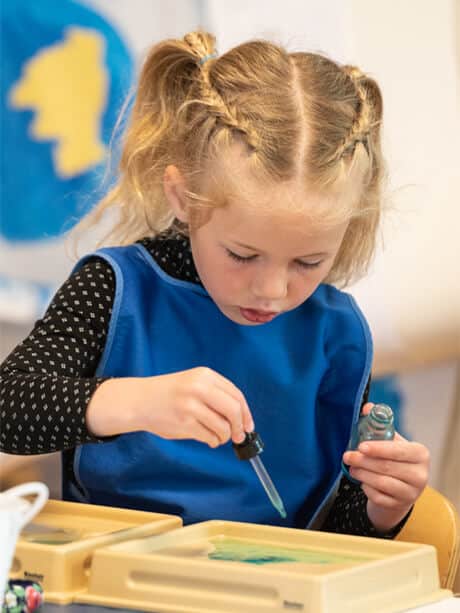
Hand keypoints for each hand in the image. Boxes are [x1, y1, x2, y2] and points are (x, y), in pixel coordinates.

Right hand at [140, 367, 253, 447]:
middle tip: (239, 436)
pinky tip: (207, 439)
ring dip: (224, 437)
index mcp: (205, 376)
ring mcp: (191, 406)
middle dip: (240, 427)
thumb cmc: (168, 394)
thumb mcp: (193, 383)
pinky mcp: (184, 423)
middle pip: (234, 410)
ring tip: (217, 437)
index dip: (246, 413)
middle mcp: (199, 388)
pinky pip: (210, 437)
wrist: (139, 400)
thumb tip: (241, 418)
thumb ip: (216, 395)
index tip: (248, 425)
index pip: (236, 395)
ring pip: (223, 427)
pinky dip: (212, 441)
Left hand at [342, 403, 429, 531]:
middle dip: (363, 461)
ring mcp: (411, 493)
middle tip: (347, 456)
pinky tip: (363, 480)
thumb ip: (379, 424)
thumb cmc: (394, 459)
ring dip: (362, 473)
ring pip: (381, 482)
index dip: (379, 448)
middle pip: (387, 467)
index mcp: (420, 454)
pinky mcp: (400, 506)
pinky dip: (366, 488)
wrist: (400, 488)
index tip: (361, 446)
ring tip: (352, 467)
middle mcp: (420, 475)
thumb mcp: (390, 440)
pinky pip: (378, 497)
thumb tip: (367, 407)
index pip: (399, 450)